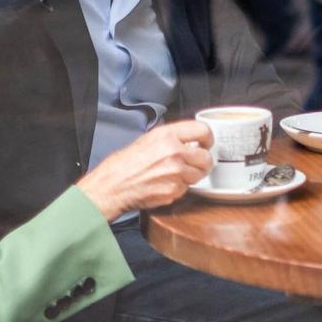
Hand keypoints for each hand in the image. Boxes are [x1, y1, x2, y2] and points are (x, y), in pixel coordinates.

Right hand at [73, 119, 213, 219]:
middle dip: (202, 161)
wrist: (113, 185)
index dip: (207, 138)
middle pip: (206, 157)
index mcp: (168, 135)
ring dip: (191, 176)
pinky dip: (179, 188)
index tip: (207, 143)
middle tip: (194, 163)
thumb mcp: (149, 139)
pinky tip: (165, 183)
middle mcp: (174, 152)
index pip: (203, 130)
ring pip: (199, 175)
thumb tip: (192, 139)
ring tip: (174, 174)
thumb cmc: (126, 163)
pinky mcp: (174, 191)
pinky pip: (187, 189)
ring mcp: (175, 173)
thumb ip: (173, 137)